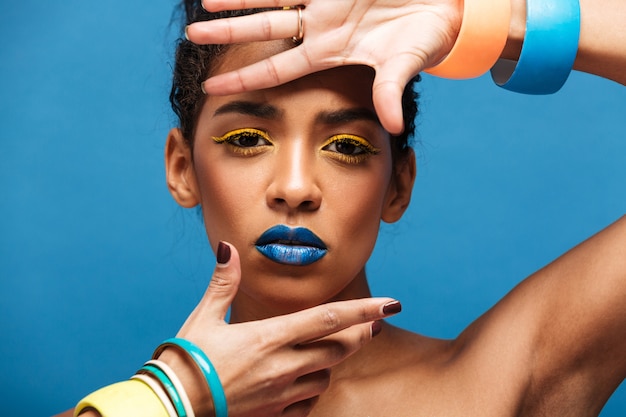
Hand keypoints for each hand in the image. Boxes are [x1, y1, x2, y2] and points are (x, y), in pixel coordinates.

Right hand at [160, 242, 399, 416]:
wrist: (174, 406)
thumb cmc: (187, 360)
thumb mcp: (204, 317)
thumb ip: (223, 282)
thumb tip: (227, 247)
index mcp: (269, 337)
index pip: (329, 319)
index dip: (365, 310)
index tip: (391, 303)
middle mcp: (282, 366)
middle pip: (338, 349)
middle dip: (361, 335)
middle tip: (372, 325)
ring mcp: (281, 393)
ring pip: (326, 376)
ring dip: (332, 362)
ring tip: (326, 351)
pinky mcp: (275, 414)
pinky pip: (309, 402)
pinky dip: (312, 389)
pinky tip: (304, 380)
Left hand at [187, 0, 461, 133]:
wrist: (444, 6)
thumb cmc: (426, 37)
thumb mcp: (404, 64)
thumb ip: (391, 91)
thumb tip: (391, 128)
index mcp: (329, 53)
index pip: (277, 70)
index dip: (244, 80)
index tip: (210, 90)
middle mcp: (320, 27)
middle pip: (264, 30)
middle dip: (227, 34)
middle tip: (191, 36)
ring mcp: (325, 0)